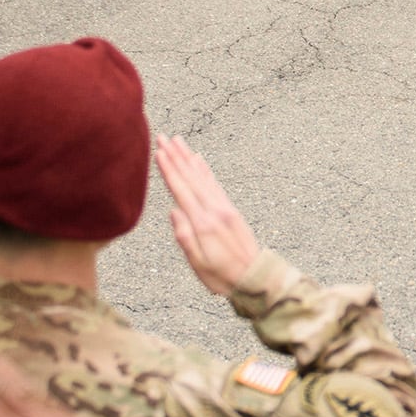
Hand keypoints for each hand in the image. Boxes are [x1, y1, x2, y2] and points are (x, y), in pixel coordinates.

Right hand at [155, 134, 259, 295]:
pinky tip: (198, 160)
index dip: (169, 170)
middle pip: (191, 178)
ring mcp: (224, 208)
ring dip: (189, 157)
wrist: (256, 279)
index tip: (159, 152)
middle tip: (163, 137)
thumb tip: (174, 211)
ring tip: (178, 141)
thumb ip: (185, 238)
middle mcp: (214, 211)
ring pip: (203, 177)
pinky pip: (214, 184)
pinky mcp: (230, 210)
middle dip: (176, 156)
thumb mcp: (200, 265)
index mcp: (203, 224)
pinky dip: (205, 170)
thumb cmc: (223, 277)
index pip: (182, 191)